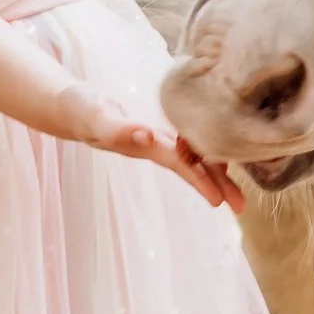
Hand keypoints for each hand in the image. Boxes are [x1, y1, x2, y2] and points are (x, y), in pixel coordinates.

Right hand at [63, 91, 243, 212]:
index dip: (201, 180)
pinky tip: (219, 150)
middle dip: (216, 185)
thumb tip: (147, 135)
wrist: (71, 107)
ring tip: (237, 189)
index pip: (180, 164)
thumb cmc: (81, 110)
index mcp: (145, 145)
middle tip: (242, 206)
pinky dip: (204, 148)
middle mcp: (154, 145)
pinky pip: (185, 142)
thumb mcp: (96, 117)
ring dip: (214, 171)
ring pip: (191, 157)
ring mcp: (155, 139)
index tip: (220, 202)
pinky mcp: (155, 128)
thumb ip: (118, 128)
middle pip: (191, 167)